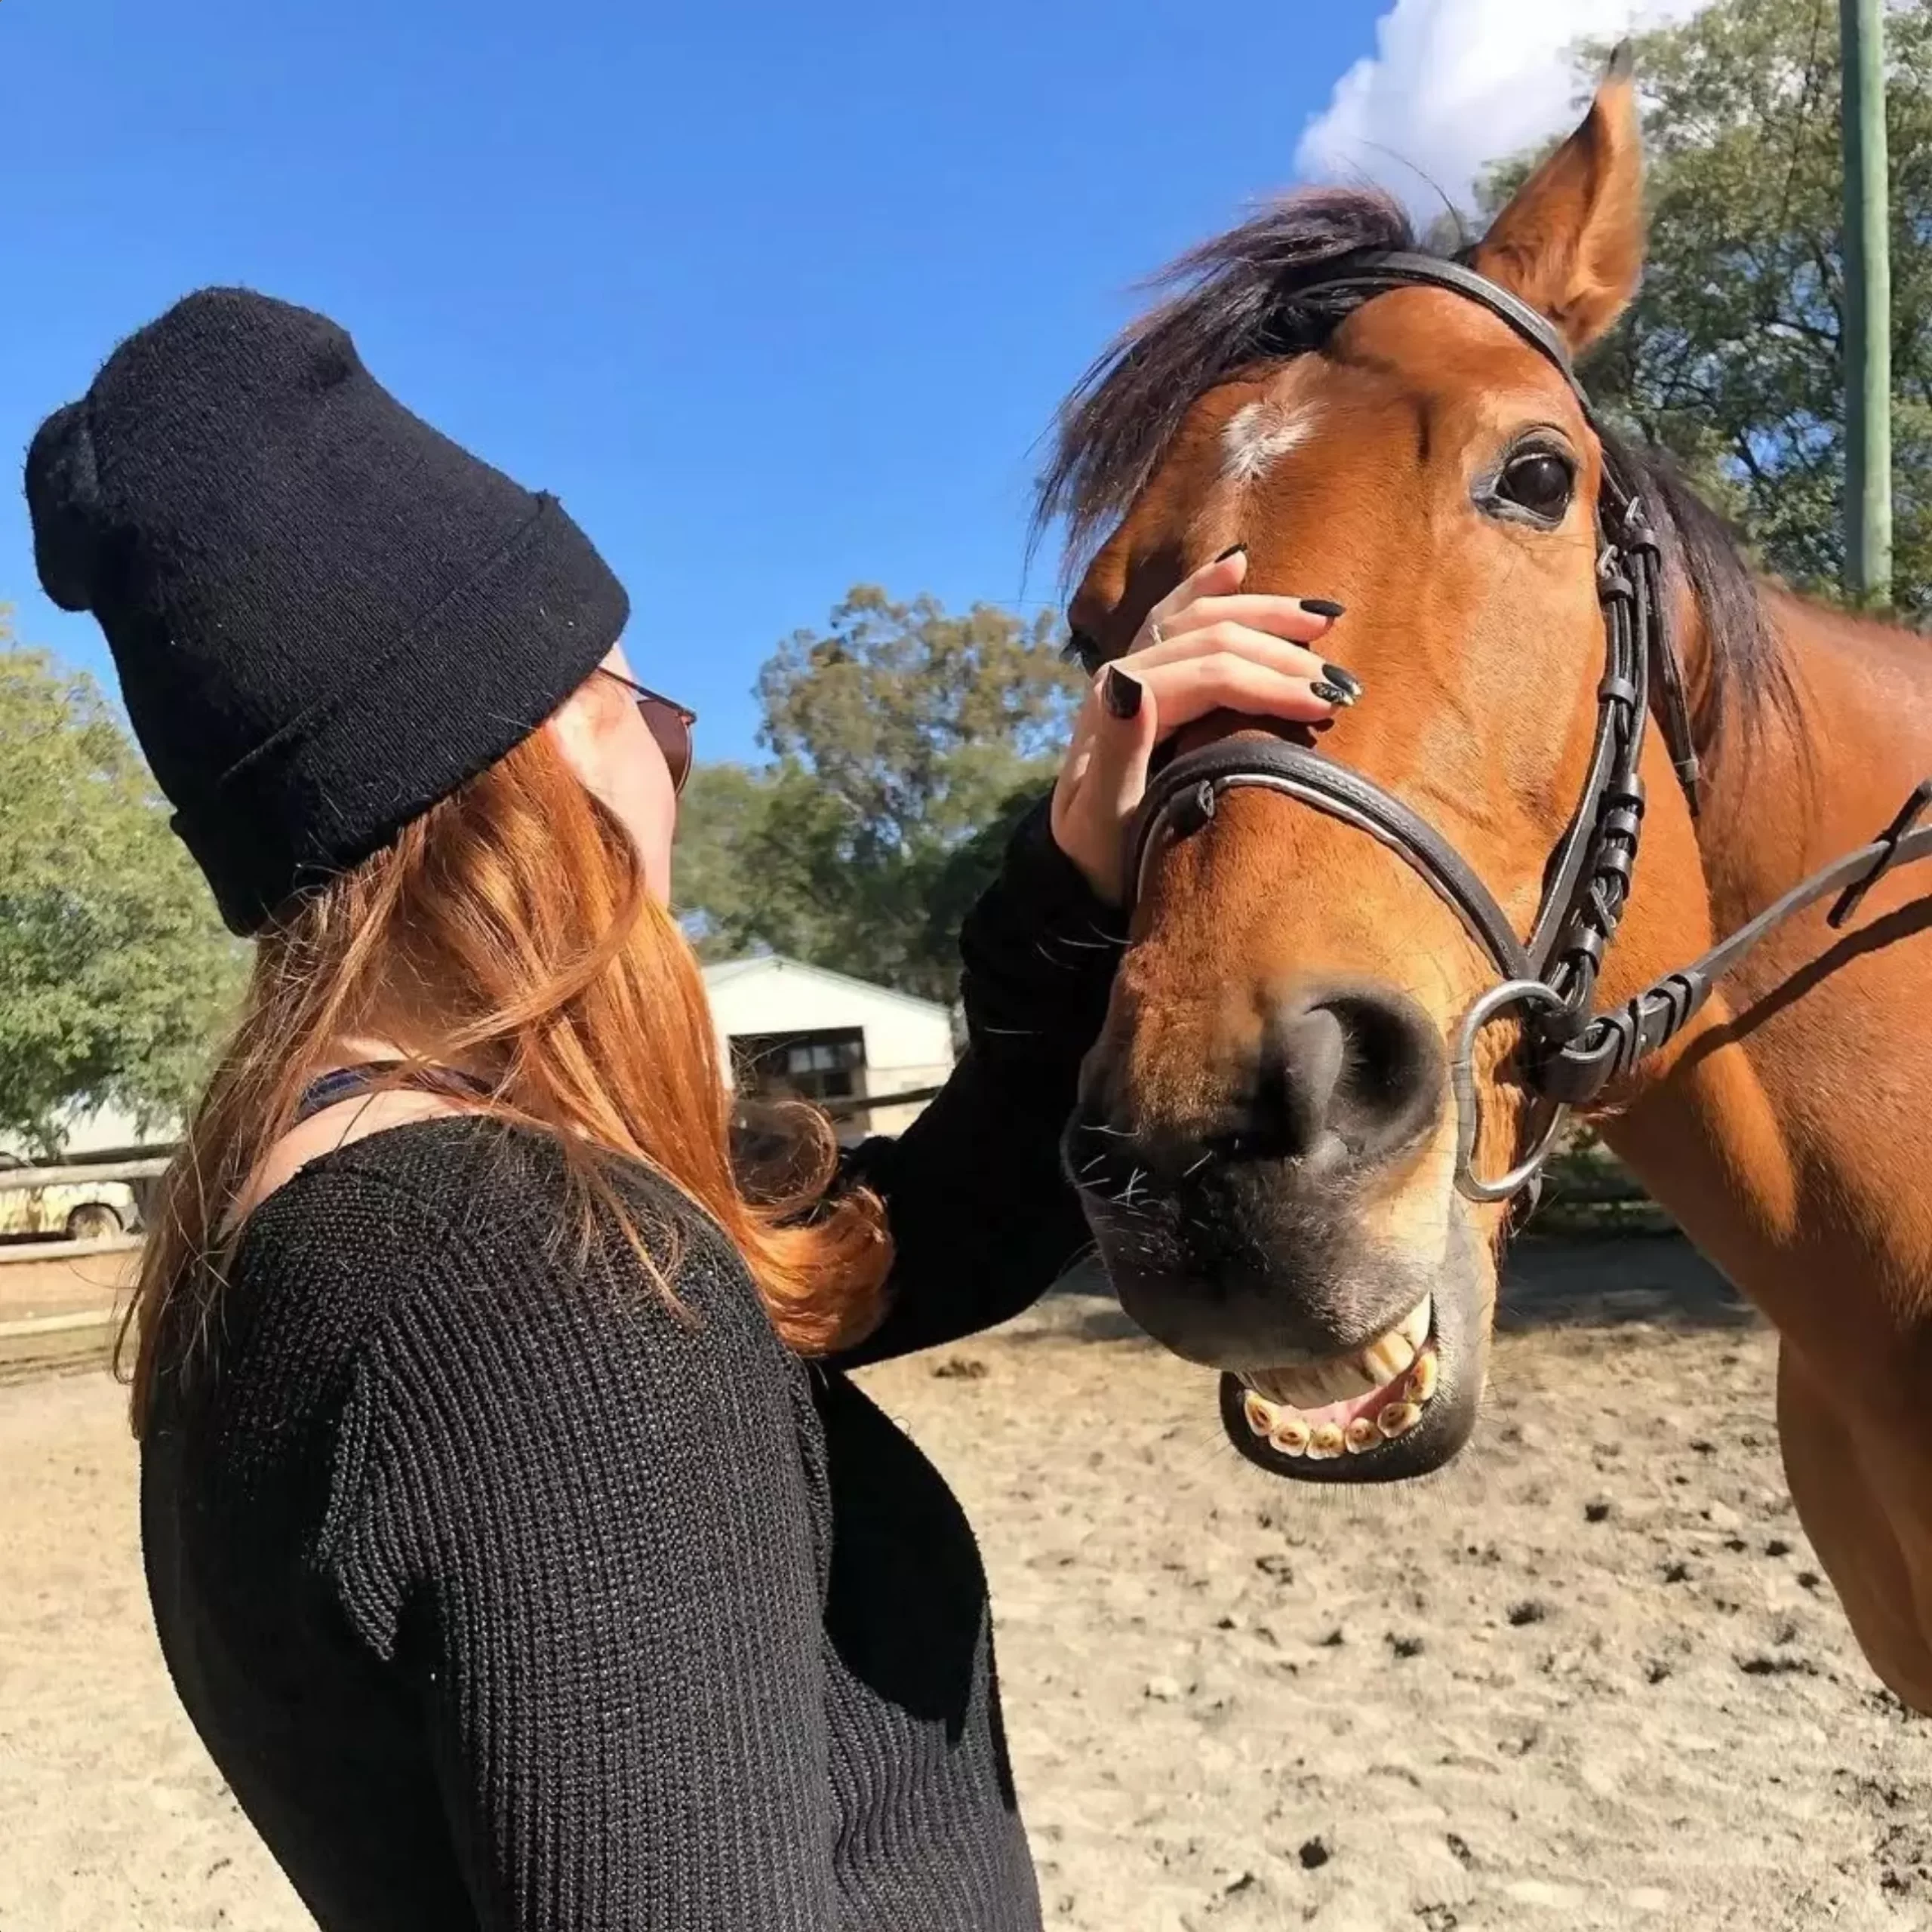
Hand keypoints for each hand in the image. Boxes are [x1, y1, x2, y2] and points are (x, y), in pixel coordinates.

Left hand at [1049, 550, 1355, 904]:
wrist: (1075, 867)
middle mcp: (1120, 675)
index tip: (1327, 706)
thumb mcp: (1101, 821)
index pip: (1210, 675)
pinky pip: (1175, 618)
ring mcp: (1130, 670)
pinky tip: (1238, 565)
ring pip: (1201, 619)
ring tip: (1322, 621)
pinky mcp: (1141, 677)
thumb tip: (1131, 682)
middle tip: (1343, 683)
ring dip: (1263, 614)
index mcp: (1115, 705)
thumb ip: (1115, 755)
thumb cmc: (1099, 855)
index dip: (1270, 685)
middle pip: (1212, 639)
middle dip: (1282, 654)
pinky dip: (1206, 589)